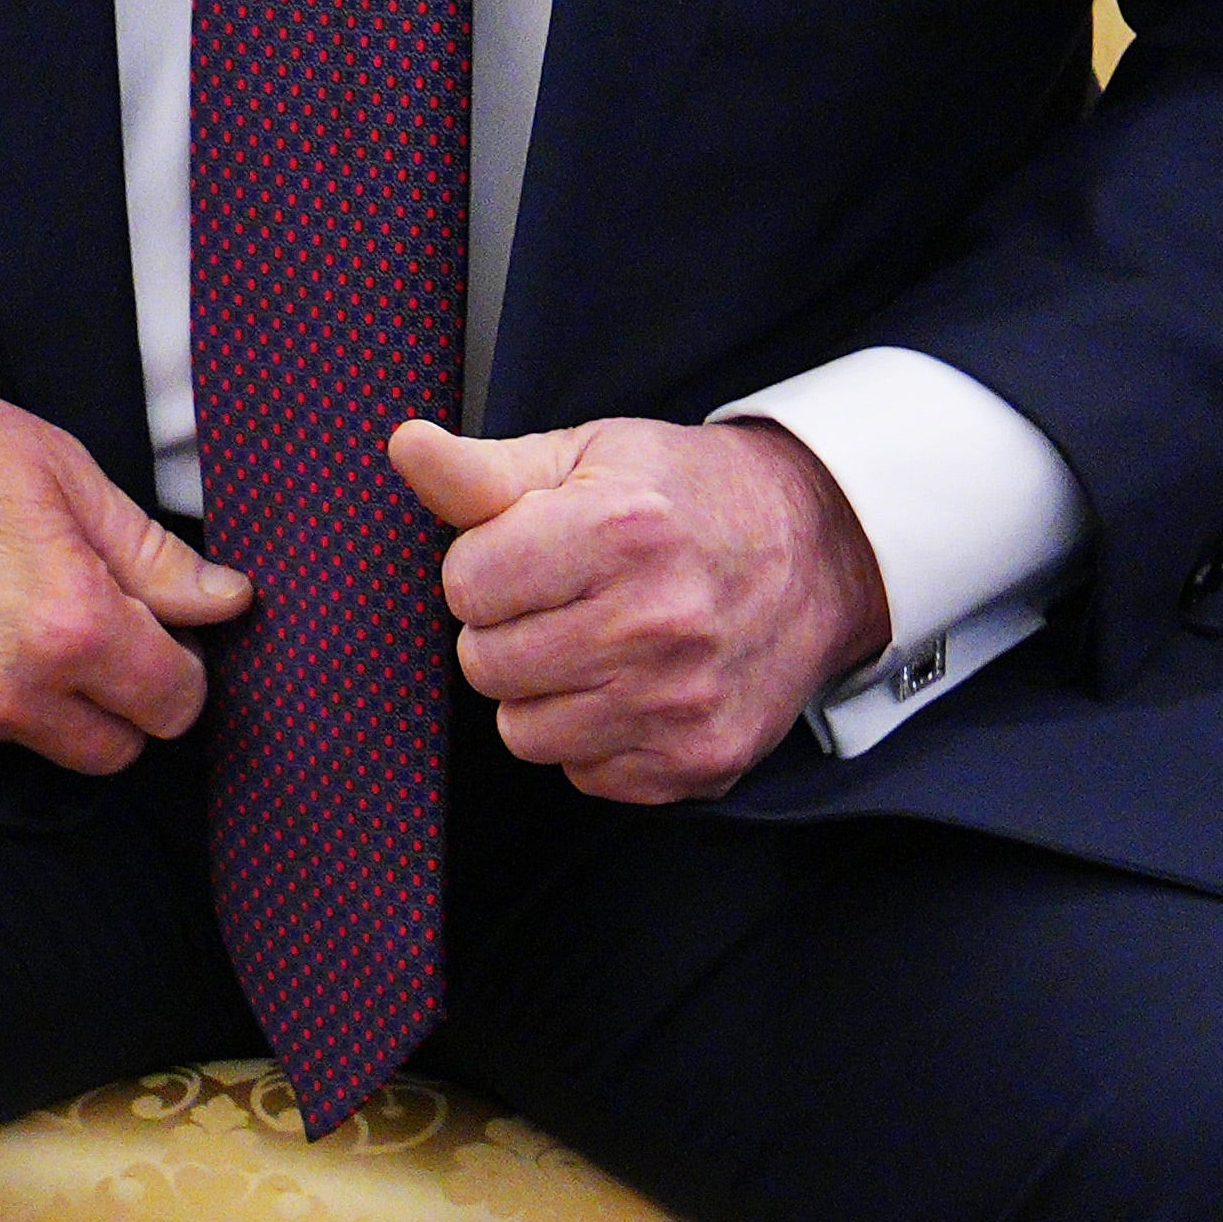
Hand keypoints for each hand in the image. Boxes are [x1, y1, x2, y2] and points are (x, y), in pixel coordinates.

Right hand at [0, 340, 252, 774]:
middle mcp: (8, 693)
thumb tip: (226, 601)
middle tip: (84, 616)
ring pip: (38, 743)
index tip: (151, 623)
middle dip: (119, 695)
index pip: (176, 703)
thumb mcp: (58, 470)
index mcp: (69, 626)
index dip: (176, 660)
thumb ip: (153, 554)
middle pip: (117, 750)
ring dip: (43, 697)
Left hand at [390, 416, 890, 803]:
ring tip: (594, 641)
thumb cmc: (684, 498)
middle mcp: (656, 624)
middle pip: (486, 663)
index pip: (465, 585)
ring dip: (541, 691)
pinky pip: (583, 774)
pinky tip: (632, 686)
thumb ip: (484, 472)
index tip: (527, 552)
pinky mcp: (699, 762)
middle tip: (562, 598)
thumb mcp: (586, 458)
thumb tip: (407, 447)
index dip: (483, 565)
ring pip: (523, 731)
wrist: (815, 553)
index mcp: (621, 533)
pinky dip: (593, 738)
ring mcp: (681, 703)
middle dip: (505, 629)